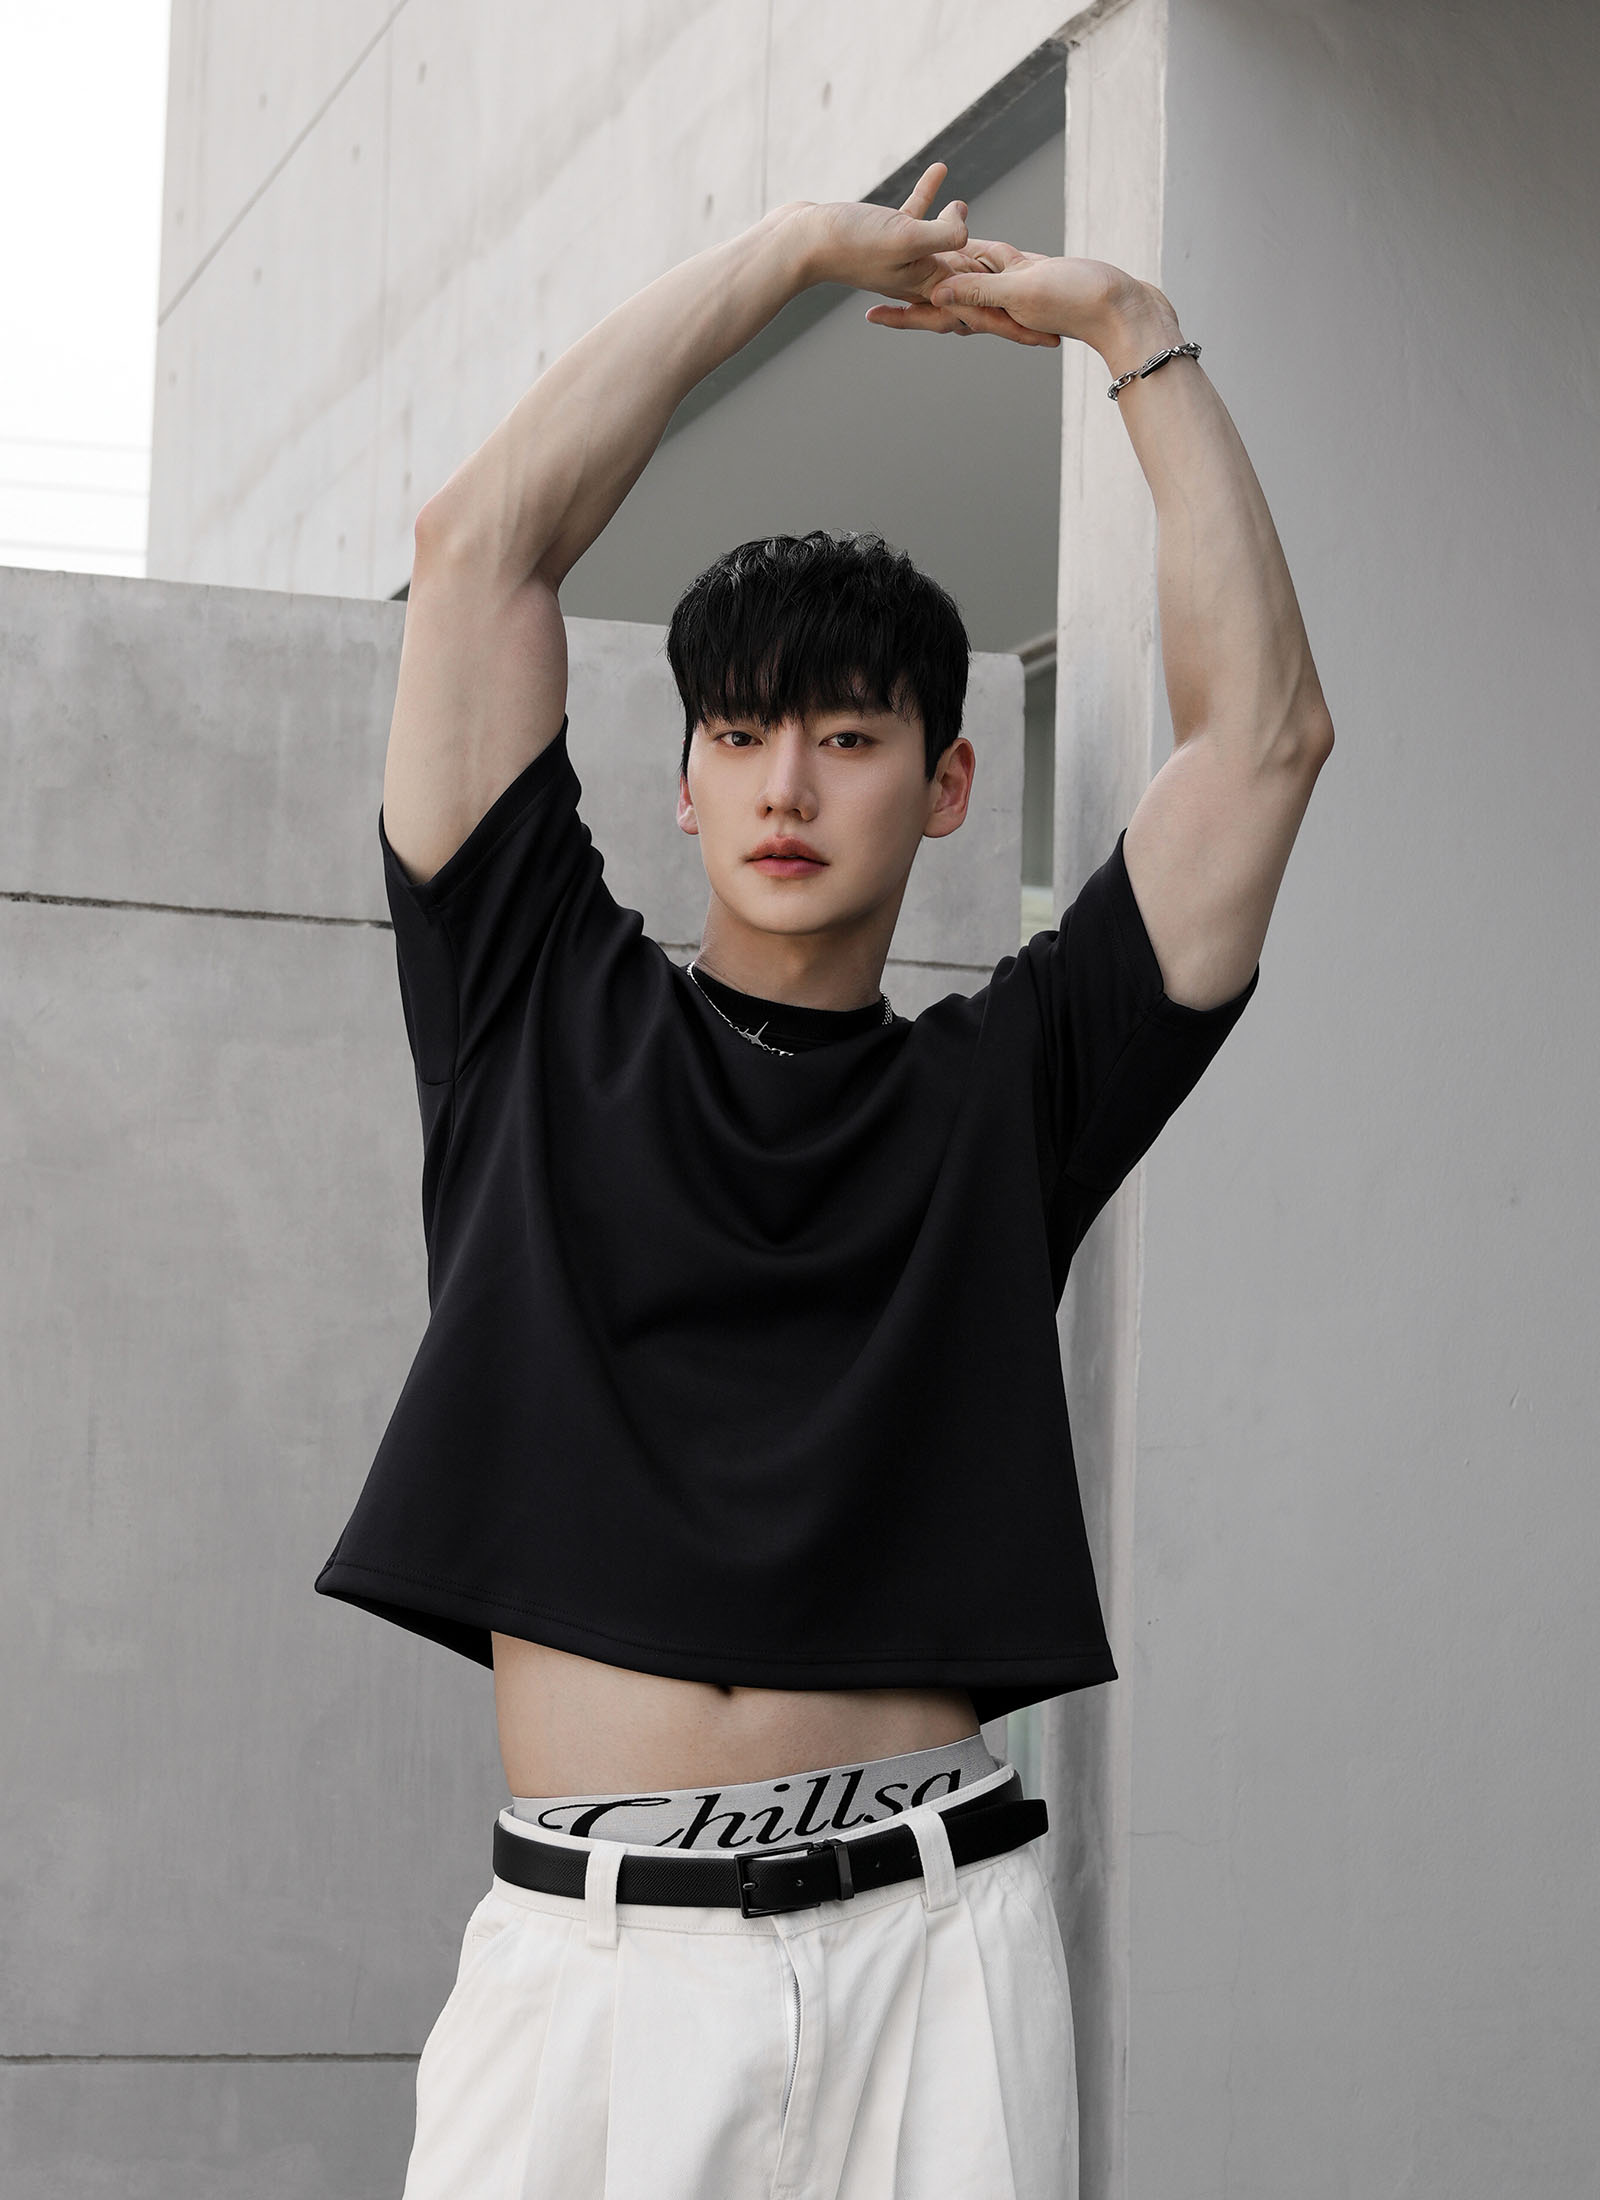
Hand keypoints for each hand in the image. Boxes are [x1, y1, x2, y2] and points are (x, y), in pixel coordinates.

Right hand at [800, 162, 1047, 345]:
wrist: (800, 239)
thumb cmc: (848, 242)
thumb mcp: (903, 237)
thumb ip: (942, 235)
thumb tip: (970, 233)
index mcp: (931, 286)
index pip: (984, 312)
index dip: (1019, 326)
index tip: (1052, 341)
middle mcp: (922, 276)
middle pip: (977, 290)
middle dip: (1009, 299)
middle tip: (1045, 306)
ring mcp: (906, 255)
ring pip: (952, 251)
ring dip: (975, 245)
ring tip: (992, 233)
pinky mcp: (889, 231)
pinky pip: (920, 213)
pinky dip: (932, 196)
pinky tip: (942, 172)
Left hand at [869, 236, 1174, 360]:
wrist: (1124, 306)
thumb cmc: (1078, 301)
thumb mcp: (1022, 293)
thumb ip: (979, 293)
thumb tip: (932, 295)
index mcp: (988, 312)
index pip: (937, 315)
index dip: (903, 316)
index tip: (870, 317)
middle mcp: (996, 303)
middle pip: (943, 297)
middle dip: (911, 294)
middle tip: (876, 283)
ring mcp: (1013, 287)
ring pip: (965, 275)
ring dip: (937, 266)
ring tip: (909, 251)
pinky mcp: (1031, 271)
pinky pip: (992, 257)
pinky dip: (972, 246)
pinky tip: (961, 231)